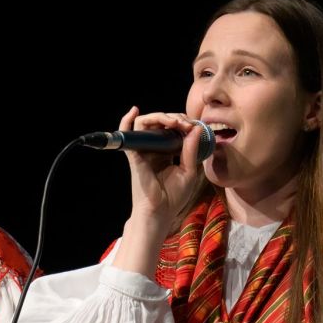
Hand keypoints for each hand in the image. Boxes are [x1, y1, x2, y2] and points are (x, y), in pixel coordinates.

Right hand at [119, 107, 205, 222]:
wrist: (160, 213)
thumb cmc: (173, 197)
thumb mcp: (189, 171)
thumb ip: (191, 150)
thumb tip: (196, 129)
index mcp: (166, 152)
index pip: (172, 128)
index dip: (184, 123)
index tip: (196, 126)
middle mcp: (153, 148)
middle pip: (160, 122)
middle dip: (176, 117)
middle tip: (187, 123)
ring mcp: (143, 150)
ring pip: (146, 123)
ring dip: (160, 116)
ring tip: (174, 121)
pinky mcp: (134, 155)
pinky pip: (127, 134)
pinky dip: (127, 120)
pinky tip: (134, 110)